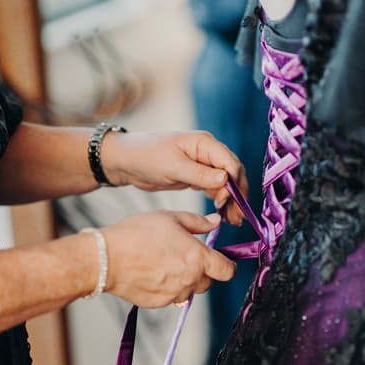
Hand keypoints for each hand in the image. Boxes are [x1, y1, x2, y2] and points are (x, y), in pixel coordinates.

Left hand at [101, 131, 247, 224]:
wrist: (127, 161)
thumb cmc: (147, 156)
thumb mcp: (173, 166)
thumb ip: (200, 174)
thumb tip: (225, 178)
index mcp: (205, 143)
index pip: (230, 162)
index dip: (233, 183)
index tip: (226, 201)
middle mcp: (207, 152)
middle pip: (232, 173)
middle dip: (237, 195)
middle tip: (238, 217)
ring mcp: (203, 164)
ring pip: (225, 183)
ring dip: (231, 201)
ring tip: (234, 221)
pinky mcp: (196, 176)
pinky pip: (214, 189)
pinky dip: (220, 201)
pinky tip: (223, 215)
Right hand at [101, 211, 235, 307]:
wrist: (106, 258)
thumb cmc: (137, 234)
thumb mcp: (170, 218)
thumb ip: (197, 222)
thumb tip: (215, 222)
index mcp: (197, 257)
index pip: (227, 270)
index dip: (226, 265)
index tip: (219, 260)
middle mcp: (190, 279)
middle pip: (208, 282)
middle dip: (202, 271)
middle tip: (183, 257)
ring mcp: (174, 294)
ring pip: (189, 290)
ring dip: (184, 281)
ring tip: (164, 264)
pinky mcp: (159, 303)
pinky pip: (171, 297)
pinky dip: (167, 288)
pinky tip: (152, 273)